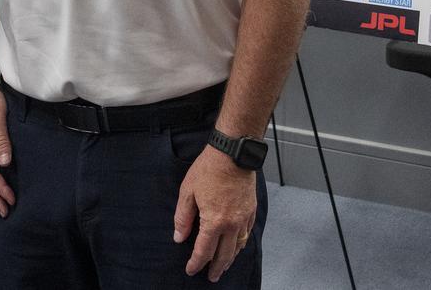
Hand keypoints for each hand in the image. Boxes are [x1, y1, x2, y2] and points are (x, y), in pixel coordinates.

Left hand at [174, 146, 256, 282]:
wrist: (233, 154)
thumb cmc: (209, 169)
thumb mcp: (187, 192)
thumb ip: (183, 218)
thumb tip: (179, 237)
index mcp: (214, 221)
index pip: (204, 251)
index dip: (196, 263)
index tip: (191, 270)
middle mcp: (232, 224)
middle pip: (224, 255)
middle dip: (216, 268)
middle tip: (211, 277)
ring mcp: (244, 218)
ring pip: (238, 247)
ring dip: (230, 259)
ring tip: (223, 266)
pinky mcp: (251, 211)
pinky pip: (247, 234)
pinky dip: (241, 244)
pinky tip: (236, 246)